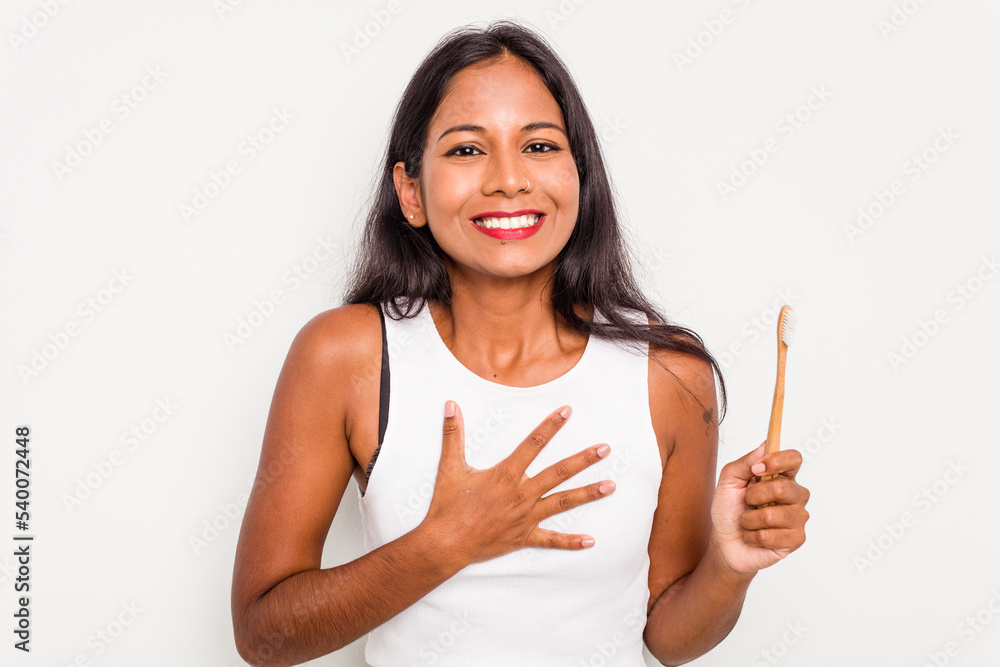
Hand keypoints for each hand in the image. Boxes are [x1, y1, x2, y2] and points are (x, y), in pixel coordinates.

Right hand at [419, 401, 615, 567]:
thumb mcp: (450, 467)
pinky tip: (590, 541)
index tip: (567, 411)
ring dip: (588, 493)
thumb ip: (452, 434)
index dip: (551, 425)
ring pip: (563, 503)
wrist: (445, 543)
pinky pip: (551, 540)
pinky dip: (571, 542)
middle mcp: (521, 494)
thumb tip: (450, 405)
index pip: (533, 443)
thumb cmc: (447, 506)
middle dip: (584, 459)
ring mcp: (525, 517)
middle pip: (559, 473)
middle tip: (606, 449)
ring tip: (611, 486)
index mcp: (506, 474)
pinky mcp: (524, 537)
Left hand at [709, 443, 809, 573]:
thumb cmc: (729, 510)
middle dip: (754, 496)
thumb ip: (744, 463)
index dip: (777, 461)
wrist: (725, 541)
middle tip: (747, 502)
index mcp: (782, 476)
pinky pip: (771, 536)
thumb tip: (764, 446)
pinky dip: (753, 536)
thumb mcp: (728, 481)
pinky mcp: (796, 539)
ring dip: (749, 520)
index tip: (757, 469)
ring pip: (773, 515)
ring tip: (748, 522)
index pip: (794, 459)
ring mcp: (798, 518)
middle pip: (783, 487)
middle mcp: (796, 495)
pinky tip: (754, 536)